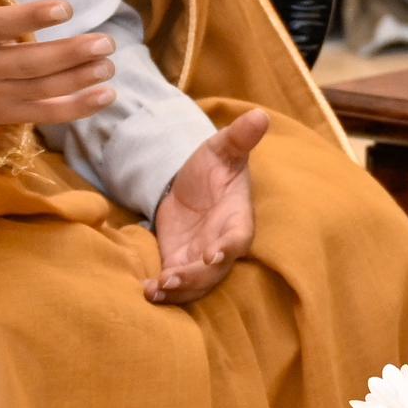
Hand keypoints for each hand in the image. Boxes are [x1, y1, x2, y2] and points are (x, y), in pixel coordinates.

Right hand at [0, 0, 116, 128]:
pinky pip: (44, 114)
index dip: (33, 17)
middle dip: (70, 54)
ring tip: (109, 65)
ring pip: (40, 89)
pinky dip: (76, 108)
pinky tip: (106, 95)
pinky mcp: (3, 115)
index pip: (1, 26)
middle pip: (29, 63)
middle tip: (106, 42)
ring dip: (79, 79)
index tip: (66, 7)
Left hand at [146, 109, 271, 302]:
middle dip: (195, 278)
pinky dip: (165, 291)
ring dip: (178, 290)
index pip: (239, 238)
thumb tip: (259, 116)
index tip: (213, 256)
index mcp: (237, 218)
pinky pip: (177, 284)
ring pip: (196, 284)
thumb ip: (239, 137)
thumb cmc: (213, 165)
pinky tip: (147, 291)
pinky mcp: (181, 263)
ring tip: (155, 289)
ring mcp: (202, 258)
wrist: (190, 183)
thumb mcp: (222, 149)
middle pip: (216, 272)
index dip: (228, 249)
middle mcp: (222, 244)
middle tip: (171, 278)